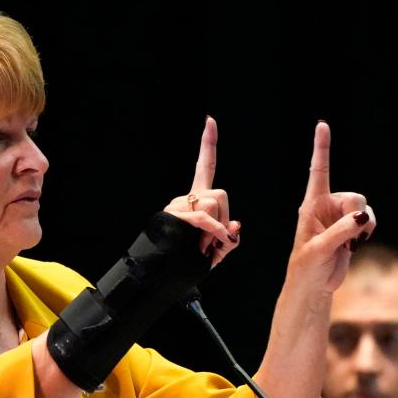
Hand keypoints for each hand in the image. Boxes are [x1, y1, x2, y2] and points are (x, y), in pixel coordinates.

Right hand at [163, 117, 240, 265]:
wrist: (162, 276)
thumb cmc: (189, 264)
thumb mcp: (217, 252)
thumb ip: (229, 239)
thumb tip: (235, 225)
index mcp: (196, 201)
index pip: (205, 167)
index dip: (208, 144)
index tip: (210, 120)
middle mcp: (185, 198)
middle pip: (220, 194)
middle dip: (225, 218)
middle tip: (214, 242)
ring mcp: (177, 206)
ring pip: (214, 203)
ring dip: (217, 229)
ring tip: (203, 247)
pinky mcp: (174, 215)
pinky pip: (205, 217)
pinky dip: (214, 230)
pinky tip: (209, 244)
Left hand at [291, 121, 376, 292]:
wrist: (315, 284)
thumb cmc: (307, 266)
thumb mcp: (319, 249)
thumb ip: (340, 232)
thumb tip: (361, 218)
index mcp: (312, 204)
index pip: (319, 170)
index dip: (322, 147)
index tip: (322, 125)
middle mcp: (328, 206)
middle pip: (354, 196)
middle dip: (357, 214)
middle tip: (350, 235)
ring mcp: (341, 217)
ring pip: (365, 208)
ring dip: (365, 225)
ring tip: (353, 243)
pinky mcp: (352, 229)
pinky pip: (370, 220)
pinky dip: (368, 231)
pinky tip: (356, 245)